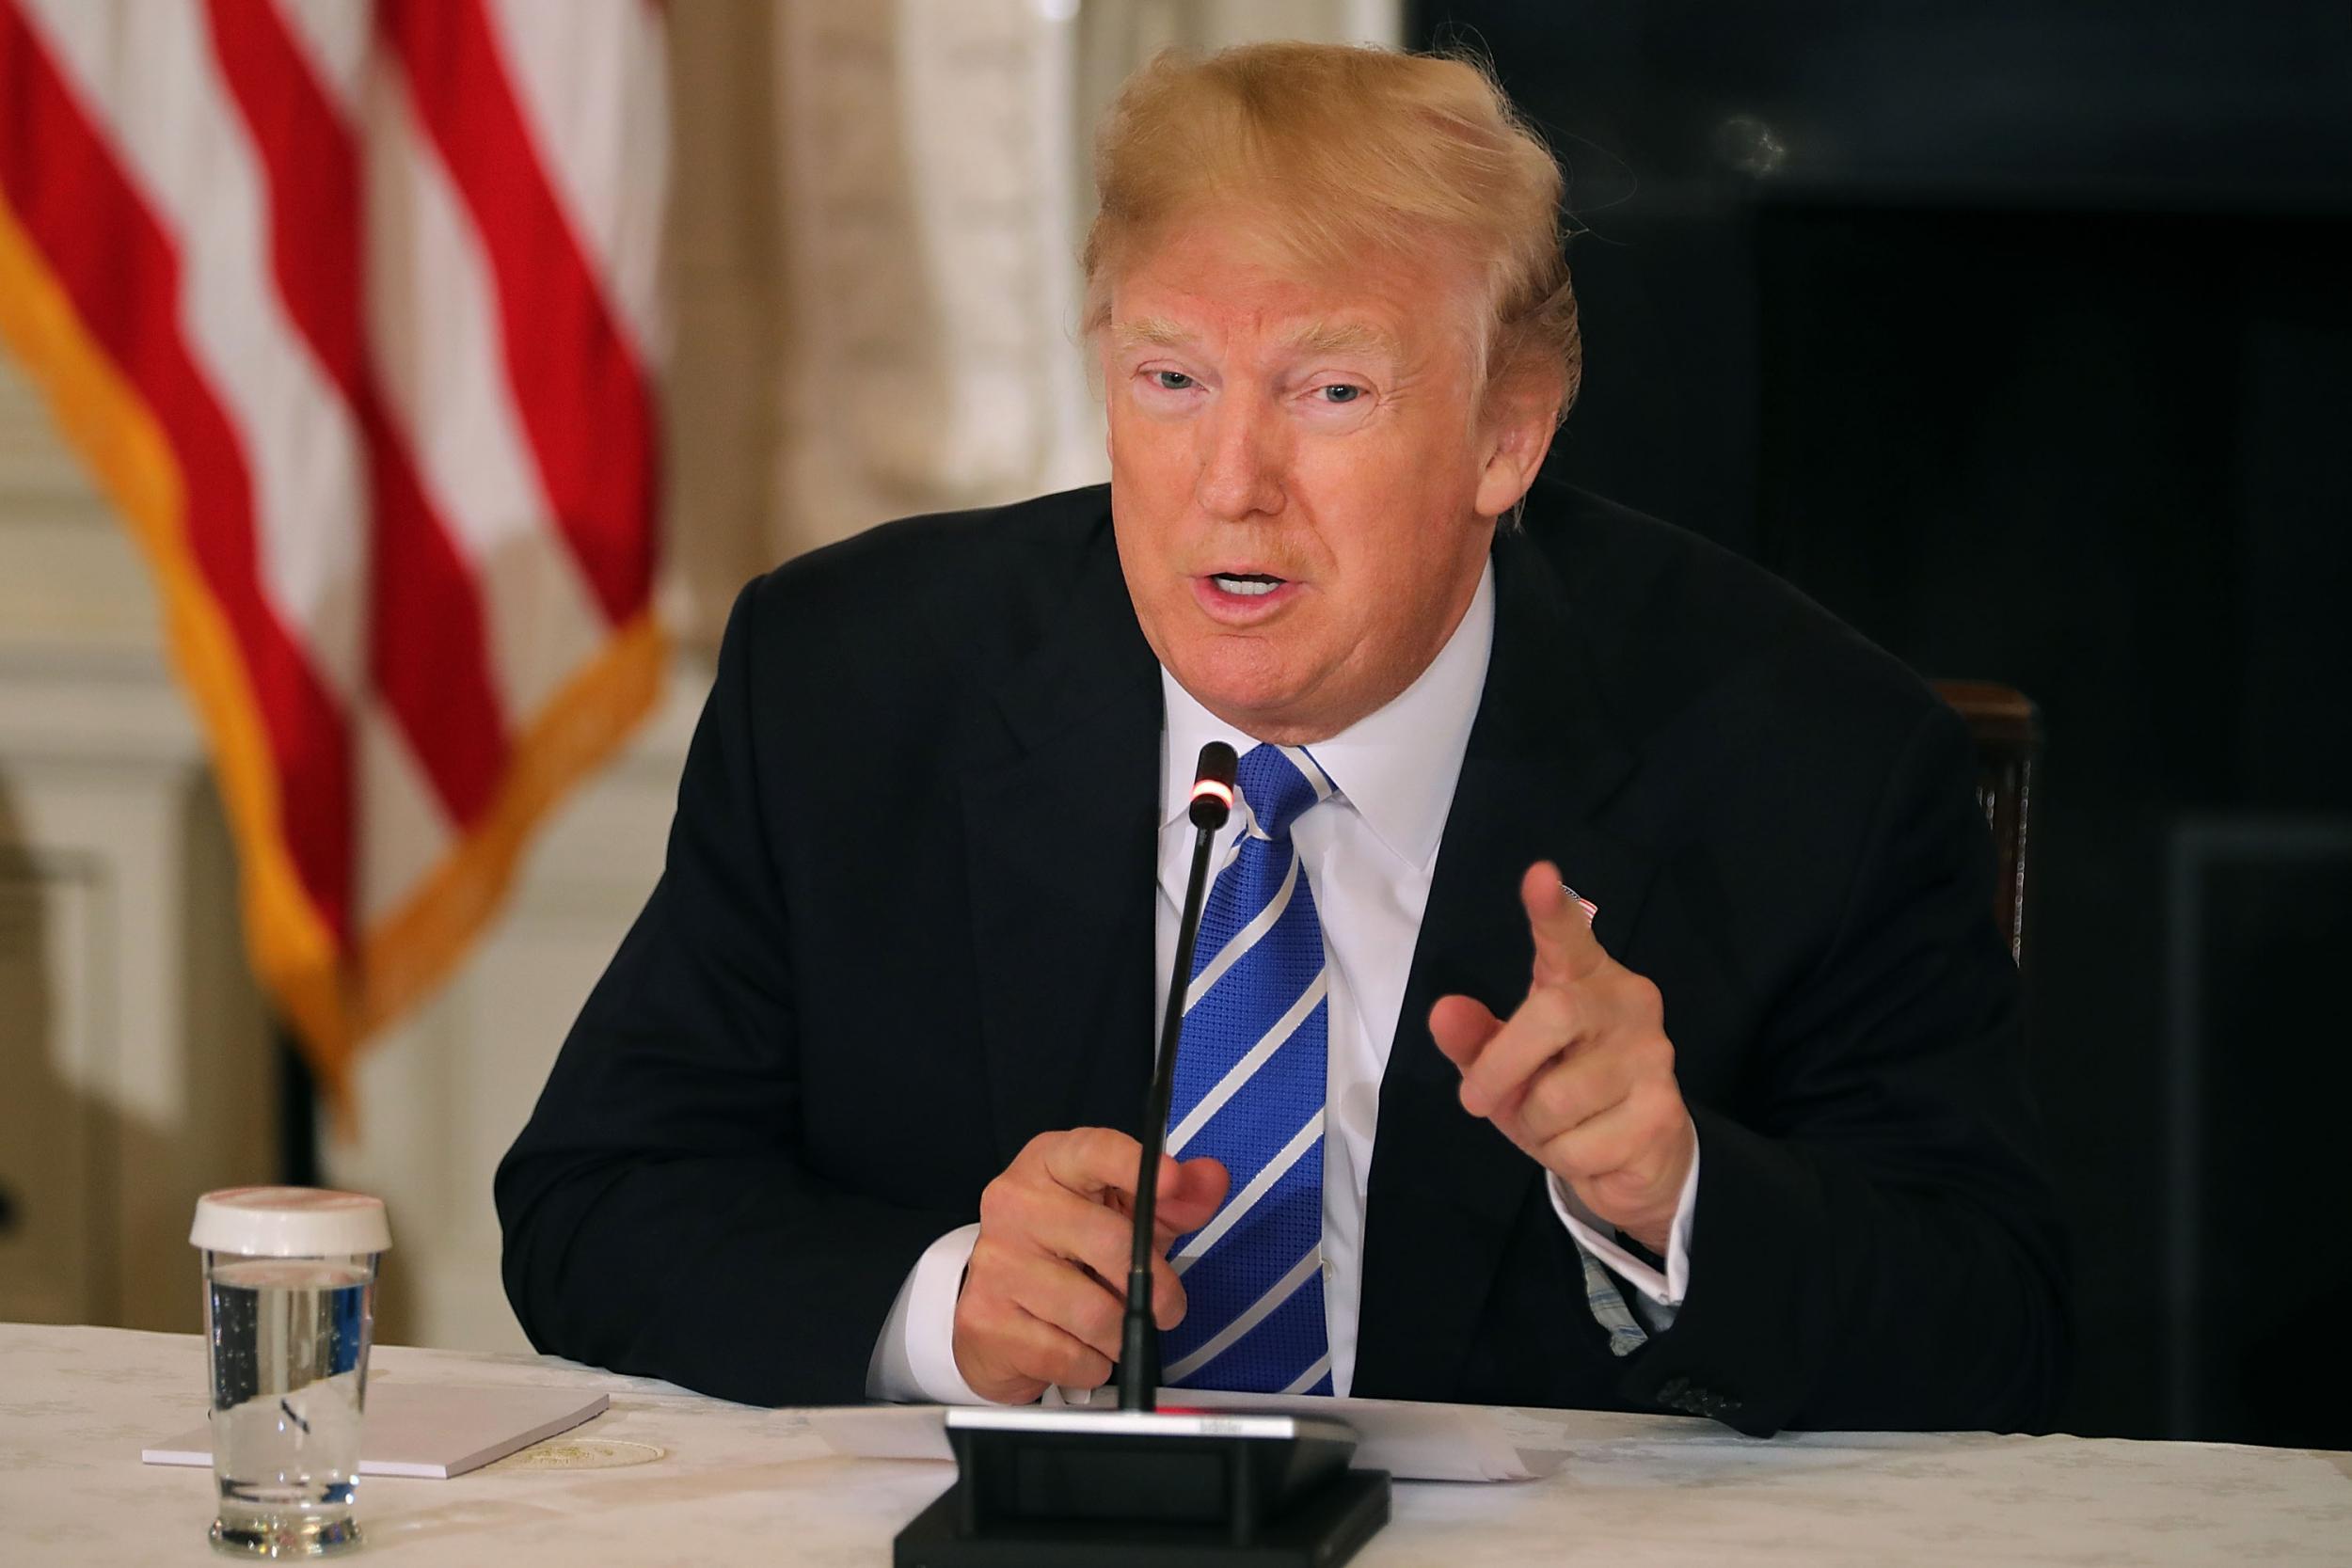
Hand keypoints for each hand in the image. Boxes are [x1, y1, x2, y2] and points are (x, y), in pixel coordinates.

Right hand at [953, 1127, 1229, 1403]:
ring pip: (1093, 1312)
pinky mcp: (986, 1320)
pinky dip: (1090, 1364)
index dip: (1134, 1165)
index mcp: (1051, 1163)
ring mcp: (996, 1262)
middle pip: (1108, 1241)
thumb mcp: (1128, 1218)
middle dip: (1156, 1287)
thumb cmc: (1072, 1255)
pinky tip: (1078, 1349)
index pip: (1093, 1150)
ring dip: (1121, 1333)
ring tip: (1115, 1330)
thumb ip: (1175, 1200)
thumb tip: (1212, 1179)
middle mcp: (1014, 1202)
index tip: (1172, 1181)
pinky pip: (1068, 1355)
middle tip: (1168, 1308)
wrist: (996, 1316)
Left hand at [1429, 861, 1694, 1252]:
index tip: (1540, 876)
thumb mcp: (1506, 1068)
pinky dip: (1564, 1159)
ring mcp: (1653, 1054)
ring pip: (1557, 1097)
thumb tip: (1443, 1014)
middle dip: (1499, 1068)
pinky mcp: (1664, 1109)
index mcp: (1583, 978)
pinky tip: (1589, 1148)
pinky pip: (1581, 1145)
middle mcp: (1627, 1002)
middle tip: (1477, 1099)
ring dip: (1535, 1127)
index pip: (1568, 936)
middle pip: (1549, 1016)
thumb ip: (1473, 1040)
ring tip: (1553, 1125)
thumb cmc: (1562, 1092)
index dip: (1553, 910)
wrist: (1635, 1158)